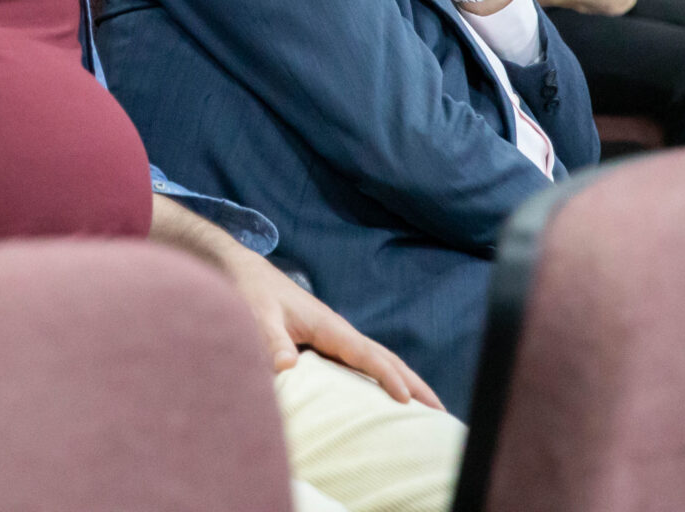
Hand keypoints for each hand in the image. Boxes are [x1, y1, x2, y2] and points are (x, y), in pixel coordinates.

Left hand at [221, 248, 442, 411]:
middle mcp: (339, 332)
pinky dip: (383, 379)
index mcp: (328, 325)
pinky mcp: (327, 344)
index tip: (408, 399)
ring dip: (405, 381)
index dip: (388, 377)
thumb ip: (271, 340)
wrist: (243, 271)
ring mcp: (335, 338)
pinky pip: (363, 365)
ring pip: (378, 361)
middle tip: (441, 413)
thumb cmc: (250, 291)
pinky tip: (388, 397)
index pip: (366, 354)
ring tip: (429, 410)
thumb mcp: (257, 315)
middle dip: (414, 383)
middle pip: (385, 359)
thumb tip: (286, 367)